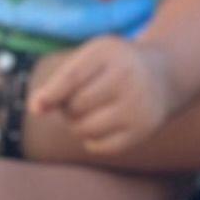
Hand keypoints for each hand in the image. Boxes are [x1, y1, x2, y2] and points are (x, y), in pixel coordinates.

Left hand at [37, 36, 179, 154]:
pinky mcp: (142, 130)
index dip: (52, 94)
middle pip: (76, 106)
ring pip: (85, 129)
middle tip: (79, 99)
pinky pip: (99, 146)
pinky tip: (101, 126)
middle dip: (68, 107)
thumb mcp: (92, 58)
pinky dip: (91, 140)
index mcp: (110, 53)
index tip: (36, 107)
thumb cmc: (115, 66)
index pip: (73, 77)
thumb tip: (35, 108)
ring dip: (76, 125)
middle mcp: (128, 78)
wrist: (165, 75)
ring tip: (87, 113)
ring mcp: (137, 106)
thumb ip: (61, 79)